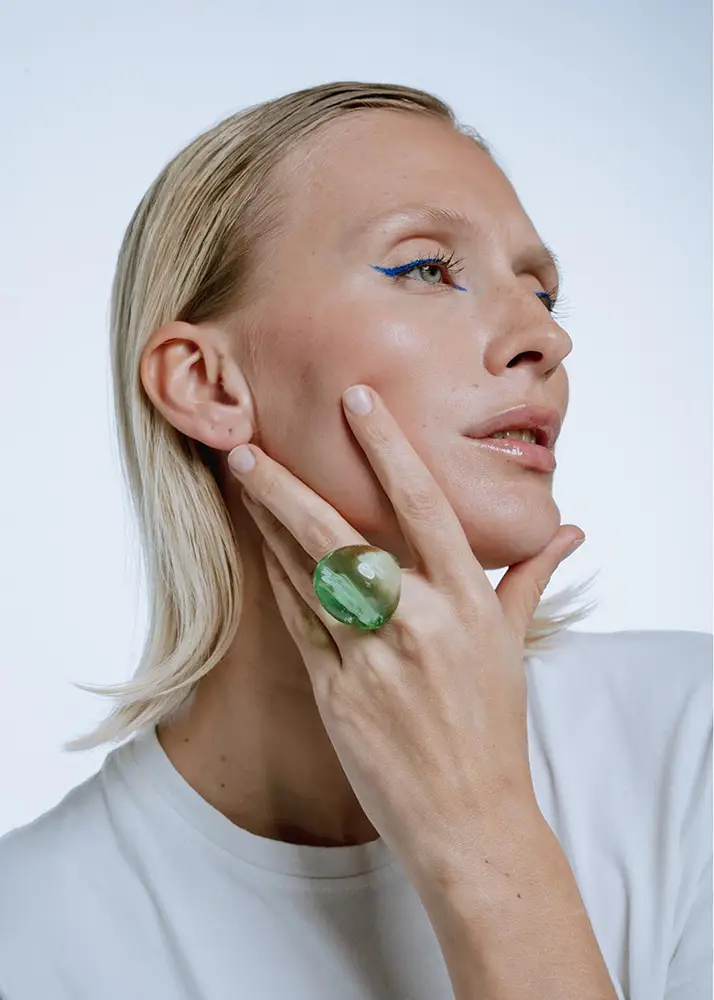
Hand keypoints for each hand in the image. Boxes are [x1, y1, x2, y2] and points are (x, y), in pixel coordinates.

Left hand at [227, 384, 583, 881]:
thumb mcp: (512, 645)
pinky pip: (299, 623)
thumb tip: (569, 533)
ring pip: (308, 575)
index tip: (359, 402)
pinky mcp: (336, 694)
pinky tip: (260, 548)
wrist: (469, 817)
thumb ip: (530, 579)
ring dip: (270, 525)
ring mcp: (372, 658)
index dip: (388, 448)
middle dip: (289, 486)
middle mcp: (418, 621)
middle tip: (249, 445)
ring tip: (242, 483)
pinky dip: (278, 581)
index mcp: (467, 601)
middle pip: (341, 536)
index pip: (423, 506)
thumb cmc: (492, 724)